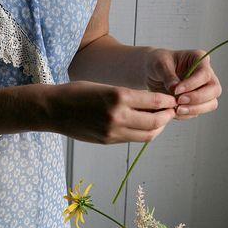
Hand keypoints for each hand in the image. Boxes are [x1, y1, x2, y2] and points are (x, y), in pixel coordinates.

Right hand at [38, 80, 176, 143]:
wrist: (54, 110)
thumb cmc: (78, 92)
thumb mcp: (106, 86)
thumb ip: (128, 97)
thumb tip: (153, 105)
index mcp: (118, 96)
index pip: (154, 101)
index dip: (167, 102)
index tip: (173, 99)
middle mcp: (118, 116)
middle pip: (155, 121)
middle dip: (167, 116)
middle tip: (171, 111)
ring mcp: (113, 131)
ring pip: (147, 134)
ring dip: (158, 127)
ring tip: (160, 120)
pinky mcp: (108, 141)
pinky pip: (133, 138)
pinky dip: (144, 133)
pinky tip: (144, 126)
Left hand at [145, 48, 221, 119]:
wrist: (151, 73)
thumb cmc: (157, 63)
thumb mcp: (159, 65)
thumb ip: (168, 76)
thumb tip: (175, 89)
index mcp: (199, 59)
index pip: (205, 74)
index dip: (192, 84)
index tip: (176, 90)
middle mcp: (205, 74)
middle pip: (214, 90)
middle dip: (198, 98)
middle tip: (179, 102)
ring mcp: (203, 89)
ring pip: (211, 103)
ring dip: (195, 109)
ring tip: (177, 110)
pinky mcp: (197, 102)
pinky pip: (198, 112)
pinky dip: (187, 114)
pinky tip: (174, 112)